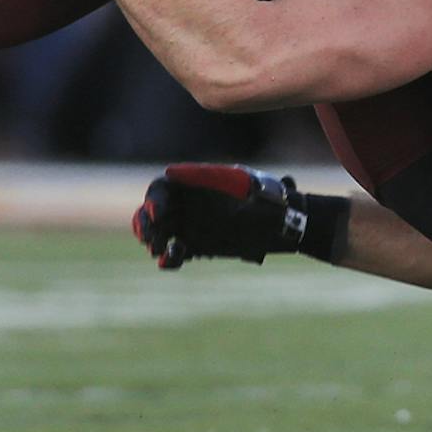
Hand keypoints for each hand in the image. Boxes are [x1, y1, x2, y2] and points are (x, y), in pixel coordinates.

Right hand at [132, 164, 314, 267]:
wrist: (287, 223)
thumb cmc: (265, 197)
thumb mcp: (238, 184)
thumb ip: (206, 177)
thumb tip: (170, 171)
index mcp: (195, 184)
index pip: (161, 188)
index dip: (153, 200)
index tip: (159, 214)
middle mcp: (189, 204)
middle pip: (152, 211)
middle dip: (144, 223)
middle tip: (151, 238)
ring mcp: (192, 225)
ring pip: (159, 233)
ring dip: (153, 241)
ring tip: (161, 249)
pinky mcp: (199, 247)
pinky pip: (174, 253)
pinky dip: (169, 258)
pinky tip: (172, 260)